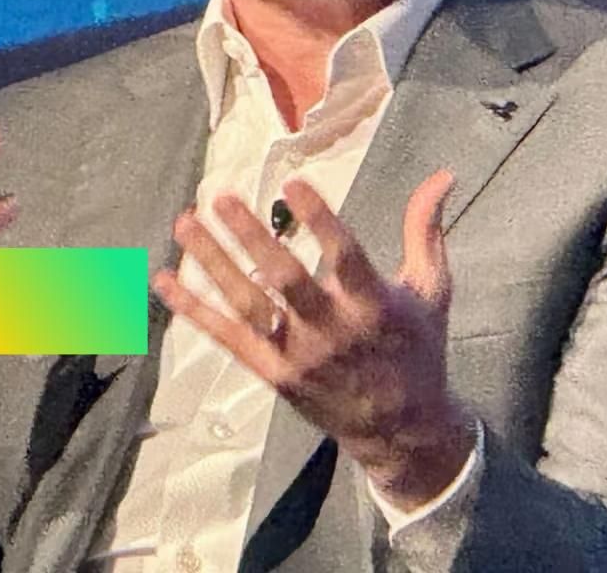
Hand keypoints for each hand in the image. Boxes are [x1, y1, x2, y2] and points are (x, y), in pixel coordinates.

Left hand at [151, 171, 476, 509]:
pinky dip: (194, 310)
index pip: (343, 256)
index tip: (293, 180)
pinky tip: (163, 281)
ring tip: (185, 222)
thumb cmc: (417, 350)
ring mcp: (298, 355)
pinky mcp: (274, 373)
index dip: (319, 219)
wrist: (402, 430)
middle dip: (251, 237)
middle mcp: (332, 331)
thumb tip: (442, 176)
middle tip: (223, 198)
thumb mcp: (433, 291)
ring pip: (247, 305)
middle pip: (284, 280)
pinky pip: (227, 338)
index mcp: (373, 307)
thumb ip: (427, 231)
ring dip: (212, 263)